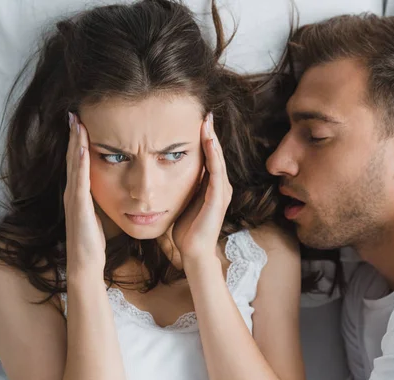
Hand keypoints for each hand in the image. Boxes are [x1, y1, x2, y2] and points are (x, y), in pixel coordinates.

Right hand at [64, 112, 105, 278]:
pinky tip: (83, 148)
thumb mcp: (98, 214)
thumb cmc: (93, 240)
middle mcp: (73, 192)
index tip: (81, 122)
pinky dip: (80, 163)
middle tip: (74, 113)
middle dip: (74, 135)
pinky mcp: (79, 206)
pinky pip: (80, 181)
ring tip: (76, 123)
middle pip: (73, 158)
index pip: (78, 162)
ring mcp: (74, 198)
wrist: (85, 262)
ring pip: (74, 164)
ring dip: (76, 143)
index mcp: (78, 193)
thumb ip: (99, 199)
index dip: (78, 142)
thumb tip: (112, 187)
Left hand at [172, 113, 232, 264]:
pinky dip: (213, 156)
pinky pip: (216, 173)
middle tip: (206, 113)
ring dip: (212, 140)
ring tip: (206, 122)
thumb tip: (171, 170)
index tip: (198, 119)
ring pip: (218, 159)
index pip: (210, 156)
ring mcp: (221, 192)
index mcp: (213, 186)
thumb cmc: (187, 228)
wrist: (193, 251)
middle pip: (216, 154)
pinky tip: (209, 142)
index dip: (205, 138)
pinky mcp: (217, 199)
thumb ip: (185, 186)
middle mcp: (221, 186)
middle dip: (210, 133)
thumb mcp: (184, 200)